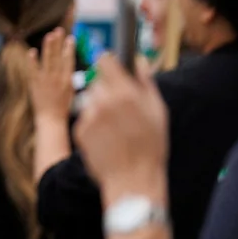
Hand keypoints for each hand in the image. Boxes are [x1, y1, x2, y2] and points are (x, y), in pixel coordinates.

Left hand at [27, 28, 75, 121]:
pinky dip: (32, 61)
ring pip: (48, 60)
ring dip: (48, 47)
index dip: (70, 48)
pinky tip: (32, 51)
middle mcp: (57, 78)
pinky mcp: (34, 84)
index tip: (70, 38)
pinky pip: (33, 70)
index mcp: (68, 80)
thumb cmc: (62, 106)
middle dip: (59, 42)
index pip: (69, 61)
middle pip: (58, 57)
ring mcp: (45, 80)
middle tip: (59, 30)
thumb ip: (68, 76)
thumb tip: (67, 63)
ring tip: (49, 36)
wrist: (51, 119)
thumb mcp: (70, 90)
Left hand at [73, 54, 168, 201]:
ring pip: (89, 100)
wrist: (132, 179)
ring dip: (99, 106)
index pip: (104, 61)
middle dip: (106, 88)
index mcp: (124, 93)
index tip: (111, 66)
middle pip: (96, 81)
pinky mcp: (79, 130)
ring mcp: (89, 116)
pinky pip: (85, 118)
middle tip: (120, 106)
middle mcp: (103, 101)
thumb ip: (146, 81)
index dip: (108, 62)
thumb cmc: (151, 146)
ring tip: (115, 126)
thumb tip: (139, 60)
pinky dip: (93, 123)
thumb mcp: (158, 111)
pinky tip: (107, 137)